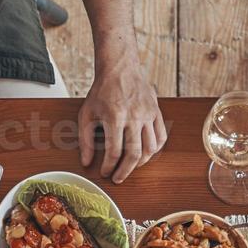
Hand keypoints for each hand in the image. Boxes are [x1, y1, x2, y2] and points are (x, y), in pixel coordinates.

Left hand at [79, 60, 165, 183]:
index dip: (109, 167)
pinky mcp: (156, 112)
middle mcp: (134, 117)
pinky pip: (161, 137)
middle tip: (118, 178)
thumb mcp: (86, 114)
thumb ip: (85, 139)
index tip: (105, 172)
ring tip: (131, 166)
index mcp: (115, 117)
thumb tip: (86, 162)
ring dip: (141, 162)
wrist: (120, 69)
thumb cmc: (102, 91)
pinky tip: (145, 153)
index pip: (114, 152)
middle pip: (134, 154)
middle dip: (125, 171)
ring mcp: (148, 114)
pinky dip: (155, 149)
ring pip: (151, 148)